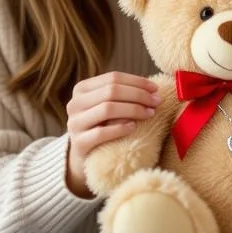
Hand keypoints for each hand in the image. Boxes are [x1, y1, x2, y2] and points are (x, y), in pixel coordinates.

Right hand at [65, 71, 160, 196]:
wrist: (84, 155)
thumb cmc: (102, 125)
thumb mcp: (108, 105)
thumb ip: (123, 94)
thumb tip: (153, 89)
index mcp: (82, 89)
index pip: (113, 77)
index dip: (137, 82)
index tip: (156, 89)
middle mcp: (74, 103)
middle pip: (111, 91)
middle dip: (138, 95)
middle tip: (156, 102)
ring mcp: (74, 123)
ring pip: (107, 109)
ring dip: (133, 109)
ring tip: (149, 113)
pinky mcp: (79, 143)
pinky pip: (101, 133)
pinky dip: (120, 128)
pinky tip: (133, 127)